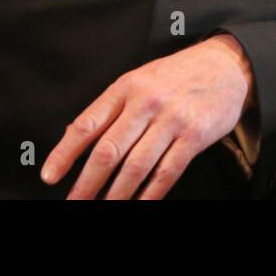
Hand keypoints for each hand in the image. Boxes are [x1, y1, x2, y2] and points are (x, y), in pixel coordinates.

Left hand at [39, 34, 254, 198]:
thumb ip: (110, 108)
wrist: (225, 65)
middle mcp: (145, 102)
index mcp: (125, 87)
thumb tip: (73, 137)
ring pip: (136, 166)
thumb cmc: (176, 76)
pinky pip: (167, 172)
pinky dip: (150, 194)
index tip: (50, 176)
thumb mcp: (139, 80)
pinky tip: (139, 205)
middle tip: (74, 203)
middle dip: (87, 183)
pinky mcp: (194, 135)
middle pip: (108, 150)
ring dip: (117, 195)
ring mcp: (171, 119)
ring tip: (105, 210)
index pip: (87, 124)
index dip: (65, 153)